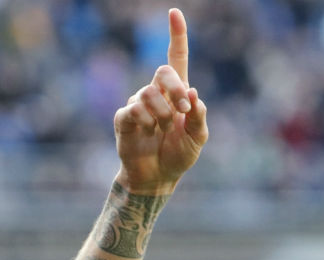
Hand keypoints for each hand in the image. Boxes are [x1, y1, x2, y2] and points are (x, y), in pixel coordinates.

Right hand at [113, 8, 207, 193]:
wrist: (158, 178)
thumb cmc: (179, 155)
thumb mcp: (198, 138)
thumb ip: (199, 116)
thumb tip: (193, 93)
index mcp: (177, 94)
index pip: (176, 58)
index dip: (177, 36)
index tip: (175, 13)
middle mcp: (156, 93)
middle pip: (163, 71)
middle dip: (175, 88)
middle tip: (184, 108)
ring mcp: (138, 104)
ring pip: (148, 93)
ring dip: (163, 113)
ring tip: (164, 129)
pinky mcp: (124, 118)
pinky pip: (133, 110)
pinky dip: (145, 121)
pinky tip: (148, 131)